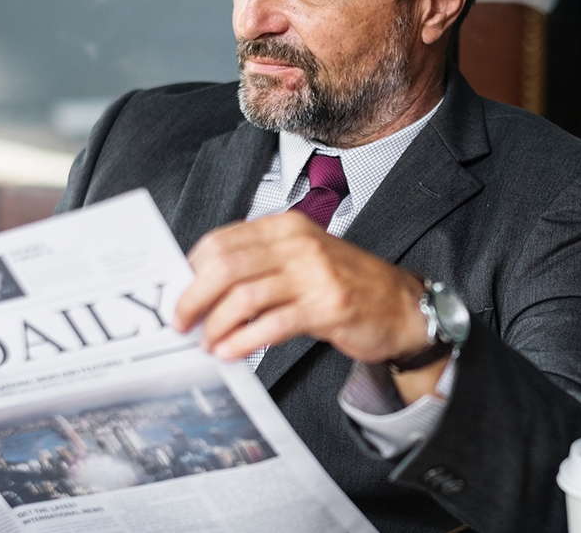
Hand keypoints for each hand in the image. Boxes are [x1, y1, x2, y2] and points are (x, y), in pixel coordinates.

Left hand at [174, 212, 441, 378]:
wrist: (403, 307)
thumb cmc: (347, 286)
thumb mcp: (302, 261)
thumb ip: (259, 267)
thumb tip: (201, 289)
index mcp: (287, 227)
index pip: (222, 241)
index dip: (191, 270)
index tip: (178, 295)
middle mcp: (299, 244)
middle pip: (225, 266)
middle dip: (193, 298)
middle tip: (180, 322)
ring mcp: (314, 274)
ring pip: (243, 296)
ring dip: (216, 325)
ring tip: (207, 343)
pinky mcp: (327, 307)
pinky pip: (271, 325)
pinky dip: (243, 341)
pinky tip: (230, 353)